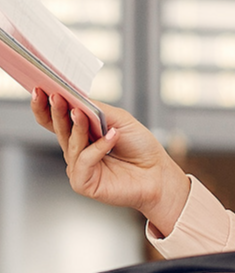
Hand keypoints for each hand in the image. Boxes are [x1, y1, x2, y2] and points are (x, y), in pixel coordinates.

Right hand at [31, 89, 190, 236]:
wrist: (157, 172)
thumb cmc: (140, 146)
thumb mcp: (120, 120)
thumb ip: (97, 110)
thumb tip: (77, 99)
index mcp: (82, 134)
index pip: (57, 120)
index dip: (45, 106)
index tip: (39, 89)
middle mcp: (77, 150)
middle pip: (60, 130)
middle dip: (55, 111)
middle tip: (54, 96)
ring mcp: (79, 167)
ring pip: (71, 144)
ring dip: (77, 127)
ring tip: (80, 112)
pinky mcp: (84, 182)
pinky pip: (84, 161)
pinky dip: (98, 148)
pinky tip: (112, 137)